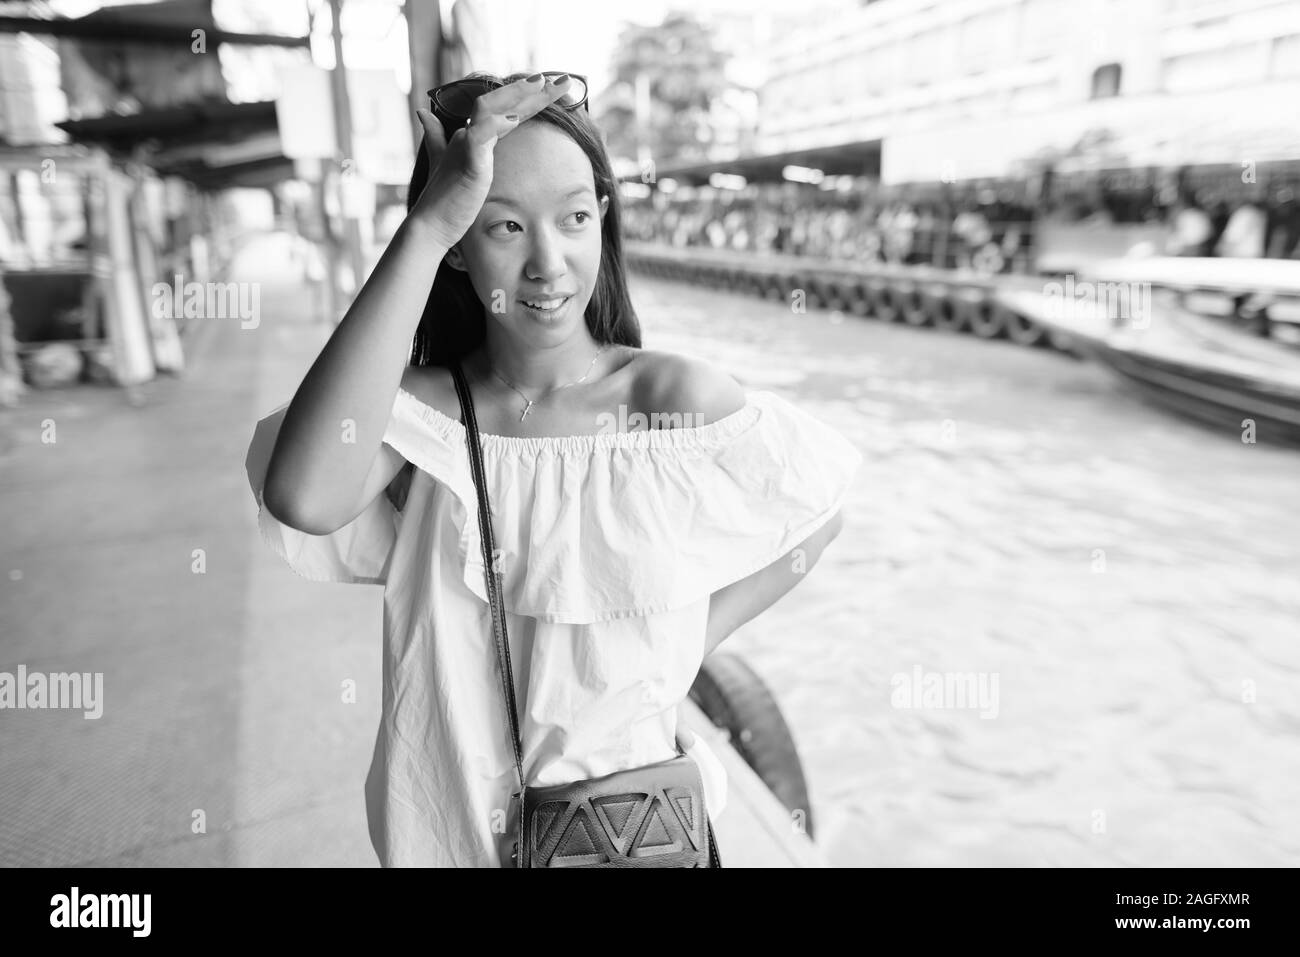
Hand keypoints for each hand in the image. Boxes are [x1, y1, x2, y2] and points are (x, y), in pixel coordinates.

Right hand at [410, 74, 577, 248]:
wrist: (432, 225)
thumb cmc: (444, 199)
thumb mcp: (447, 163)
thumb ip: (438, 138)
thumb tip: (424, 114)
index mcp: (472, 134)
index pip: (505, 108)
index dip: (529, 95)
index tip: (555, 87)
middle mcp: (468, 133)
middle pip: (503, 101)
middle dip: (535, 88)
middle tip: (565, 79)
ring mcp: (466, 145)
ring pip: (491, 108)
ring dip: (518, 94)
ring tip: (542, 83)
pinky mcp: (467, 162)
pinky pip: (480, 136)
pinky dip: (496, 125)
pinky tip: (514, 119)